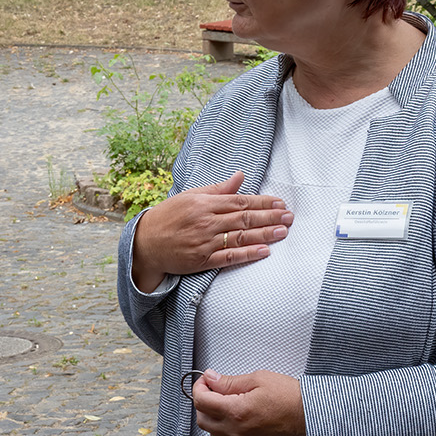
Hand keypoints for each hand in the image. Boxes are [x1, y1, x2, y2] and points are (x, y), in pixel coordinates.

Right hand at [129, 171, 292, 292]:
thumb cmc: (169, 216)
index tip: (280, 203)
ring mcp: (205, 242)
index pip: (240, 201)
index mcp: (204, 203)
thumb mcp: (190, 196)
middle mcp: (206, 221)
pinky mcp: (202, 260)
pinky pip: (229, 257)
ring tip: (283, 231)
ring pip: (240, 237)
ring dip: (264, 234)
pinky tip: (264, 251)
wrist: (145, 243)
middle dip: (270, 217)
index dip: (262, 202)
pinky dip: (248, 254)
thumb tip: (240, 176)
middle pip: (244, 219)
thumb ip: (218, 188)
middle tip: (290, 216)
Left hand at [190, 369, 305, 435]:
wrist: (314, 419)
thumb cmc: (291, 398)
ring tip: (225, 406)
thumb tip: (211, 379)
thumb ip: (230, 382)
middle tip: (214, 391)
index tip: (206, 381)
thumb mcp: (259, 379)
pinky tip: (237, 420)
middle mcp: (237, 432)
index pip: (201, 401)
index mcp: (236, 412)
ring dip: (213, 420)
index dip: (199, 387)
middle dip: (203, 403)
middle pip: (203, 420)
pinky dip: (226, 432)